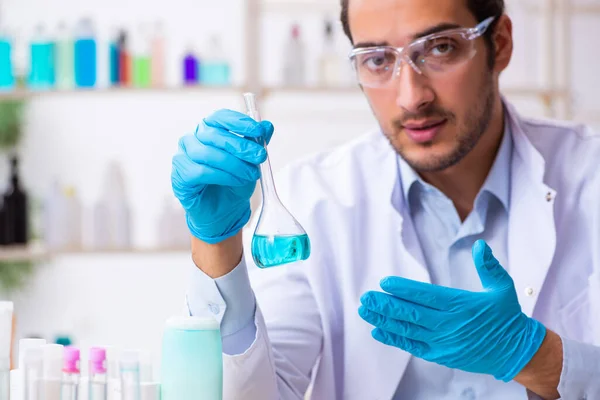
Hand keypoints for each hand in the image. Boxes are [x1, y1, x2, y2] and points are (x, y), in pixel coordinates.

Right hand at [172, 109, 273, 243]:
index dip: (239, 122)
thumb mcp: (250, 162)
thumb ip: (256, 143)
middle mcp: (192, 139)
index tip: (259, 131)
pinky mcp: (180, 175)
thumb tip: (267, 126)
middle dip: (240, 146)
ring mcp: (182, 156)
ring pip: (207, 153)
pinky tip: (235, 181)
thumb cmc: (233, 183)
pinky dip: (222, 176)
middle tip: (260, 156)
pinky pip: (200, 171)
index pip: (220, 117)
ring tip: (250, 174)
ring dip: (233, 164)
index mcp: (208, 130)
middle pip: (213, 134)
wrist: (223, 211)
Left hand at [359, 240, 546, 381]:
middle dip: (385, 305)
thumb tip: (480, 246)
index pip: (426, 296)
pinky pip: (413, 346)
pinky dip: (394, 339)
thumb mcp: (502, 288)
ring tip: (365, 310)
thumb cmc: (506, 316)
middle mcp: (449, 325)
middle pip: (411, 314)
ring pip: (407, 330)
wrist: (515, 352)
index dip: (403, 289)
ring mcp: (443, 343)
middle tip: (366, 297)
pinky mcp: (441, 355)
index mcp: (461, 305)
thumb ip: (489, 266)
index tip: (384, 282)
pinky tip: (378, 330)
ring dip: (384, 320)